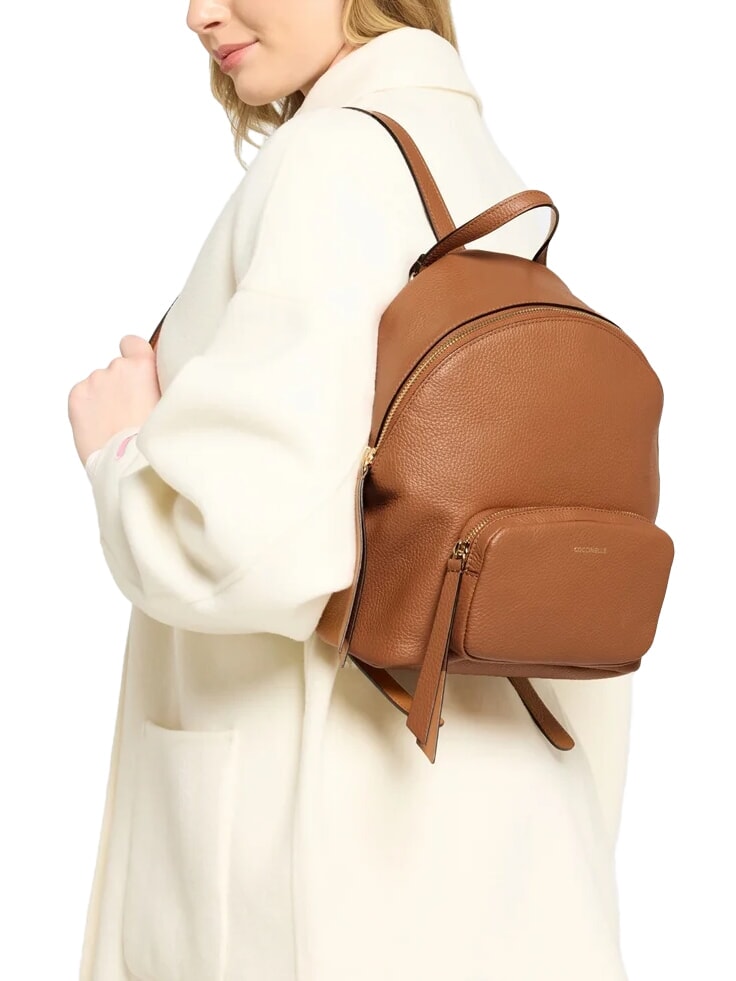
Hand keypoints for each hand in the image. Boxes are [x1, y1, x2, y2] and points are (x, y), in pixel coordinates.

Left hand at [68, 335, 160, 466]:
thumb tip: (151, 385)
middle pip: (117, 370)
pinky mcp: (77, 396)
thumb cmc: (155, 441)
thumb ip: (157, 386)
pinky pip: (82, 395)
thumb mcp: (167, 406)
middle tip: (130, 413)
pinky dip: (89, 408)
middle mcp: (117, 368)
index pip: (132, 343)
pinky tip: (100, 426)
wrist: (130, 465)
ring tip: (115, 425)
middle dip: (121, 387)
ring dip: (105, 399)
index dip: (133, 356)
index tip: (135, 372)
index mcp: (143, 367)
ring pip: (99, 384)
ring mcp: (94, 381)